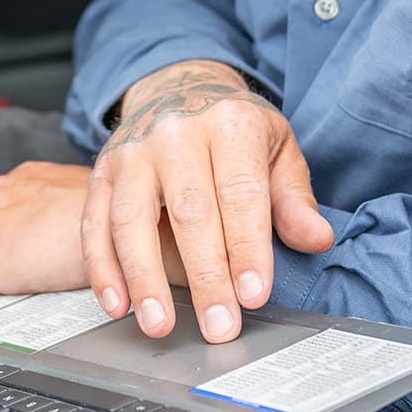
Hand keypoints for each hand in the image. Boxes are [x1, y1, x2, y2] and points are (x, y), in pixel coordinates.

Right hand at [84, 60, 333, 342]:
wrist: (178, 85)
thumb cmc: (233, 128)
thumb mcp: (277, 148)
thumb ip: (294, 198)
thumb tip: (317, 239)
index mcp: (228, 124)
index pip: (240, 193)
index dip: (247, 248)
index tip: (253, 296)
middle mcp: (175, 133)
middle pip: (189, 212)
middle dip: (205, 276)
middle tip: (219, 326)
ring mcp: (133, 151)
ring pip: (131, 218)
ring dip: (144, 277)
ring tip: (160, 323)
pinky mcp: (102, 170)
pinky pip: (95, 222)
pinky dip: (103, 268)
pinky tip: (119, 304)